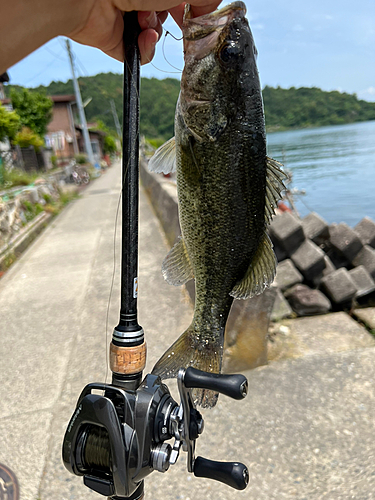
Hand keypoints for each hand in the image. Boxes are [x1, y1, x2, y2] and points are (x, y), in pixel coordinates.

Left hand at [66, 1, 221, 64]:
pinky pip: (142, 55)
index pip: (181, 0)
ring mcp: (128, 19)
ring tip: (143, 18)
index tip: (198, 15)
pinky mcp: (117, 41)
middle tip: (180, 20)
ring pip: (157, 35)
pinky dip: (145, 48)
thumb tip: (211, 8)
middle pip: (171, 15)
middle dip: (175, 18)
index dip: (193, 7)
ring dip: (156, 30)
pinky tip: (140, 36)